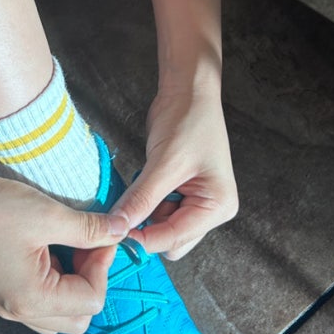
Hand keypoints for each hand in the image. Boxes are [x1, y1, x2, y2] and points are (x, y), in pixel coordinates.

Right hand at [0, 173, 128, 333]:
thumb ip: (90, 229)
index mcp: (31, 300)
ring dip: (75, 284)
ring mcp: (9, 305)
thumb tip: (123, 231)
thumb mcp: (48, 215)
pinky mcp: (3, 293)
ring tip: (69, 246)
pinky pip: (43, 302)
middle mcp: (19, 312)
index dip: (104, 266)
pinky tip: (51, 249)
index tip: (104, 235)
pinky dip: (57, 282)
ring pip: (61, 314)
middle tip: (88, 244)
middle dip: (92, 280)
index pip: (92, 301)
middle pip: (79, 317)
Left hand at [113, 87, 238, 259]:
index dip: (144, 239)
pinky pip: (155, 211)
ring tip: (135, 189)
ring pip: (159, 227)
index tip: (115, 233)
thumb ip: (141, 199)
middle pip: (170, 241)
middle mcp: (209, 210)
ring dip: (142, 215)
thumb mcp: (164, 164)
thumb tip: (117, 228)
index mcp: (218, 207)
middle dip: (146, 228)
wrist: (188, 92)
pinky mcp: (178, 192)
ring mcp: (194, 202)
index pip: (175, 239)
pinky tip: (139, 185)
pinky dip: (142, 204)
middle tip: (124, 210)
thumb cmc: (189, 121)